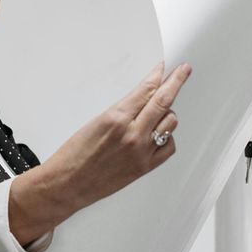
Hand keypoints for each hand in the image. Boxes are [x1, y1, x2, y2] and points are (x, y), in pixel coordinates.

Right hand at [46, 61, 190, 214]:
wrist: (68, 183)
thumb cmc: (74, 155)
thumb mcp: (95, 122)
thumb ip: (122, 111)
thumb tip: (141, 99)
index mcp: (116, 118)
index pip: (145, 90)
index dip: (158, 75)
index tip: (164, 68)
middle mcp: (132, 134)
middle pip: (163, 101)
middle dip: (176, 81)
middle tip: (183, 71)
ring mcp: (142, 151)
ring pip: (170, 122)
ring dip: (168, 113)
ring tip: (160, 111)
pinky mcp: (146, 167)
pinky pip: (169, 146)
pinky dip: (167, 137)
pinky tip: (159, 134)